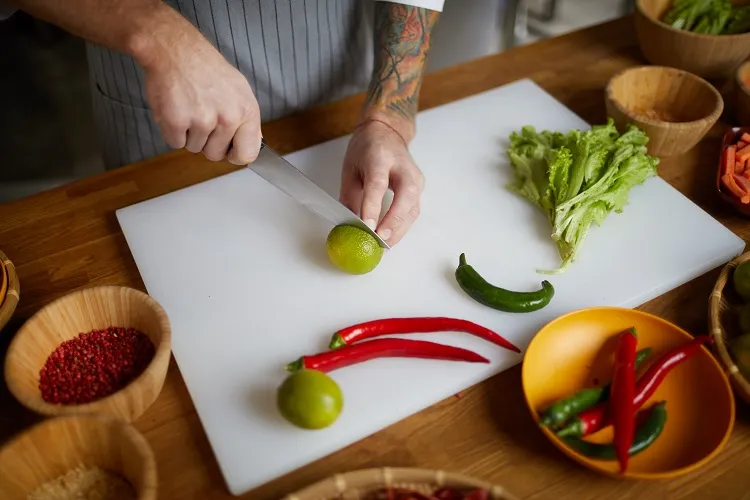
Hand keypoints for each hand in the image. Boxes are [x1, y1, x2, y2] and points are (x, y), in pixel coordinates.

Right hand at [138, 25, 260, 164]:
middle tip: (202, 116)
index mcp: (247, 111)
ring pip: (194, 149)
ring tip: (189, 107)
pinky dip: (172, 131)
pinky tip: (176, 109)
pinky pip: (175, 143)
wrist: (175, 50)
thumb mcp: (239, 90)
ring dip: (189, 134)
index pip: (248, 154)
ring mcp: (202, 121)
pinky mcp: (176, 122)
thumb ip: (245, 120)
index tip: (227, 149)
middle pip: (216, 155)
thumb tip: (250, 143)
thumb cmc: (206, 69)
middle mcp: (228, 118)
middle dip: (207, 142)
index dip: (234, 154)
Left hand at [340, 120, 424, 245]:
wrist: (387, 133)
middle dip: (393, 220)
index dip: (373, 206)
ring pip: (413, 207)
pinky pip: (413, 211)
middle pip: (405, 195)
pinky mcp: (419, 188)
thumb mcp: (350, 168)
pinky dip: (402, 227)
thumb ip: (350, 196)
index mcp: (380, 157)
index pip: (378, 183)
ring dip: (399, 229)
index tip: (366, 226)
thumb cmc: (366, 150)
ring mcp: (415, 178)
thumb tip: (348, 225)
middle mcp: (402, 167)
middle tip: (380, 238)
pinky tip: (391, 237)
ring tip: (383, 245)